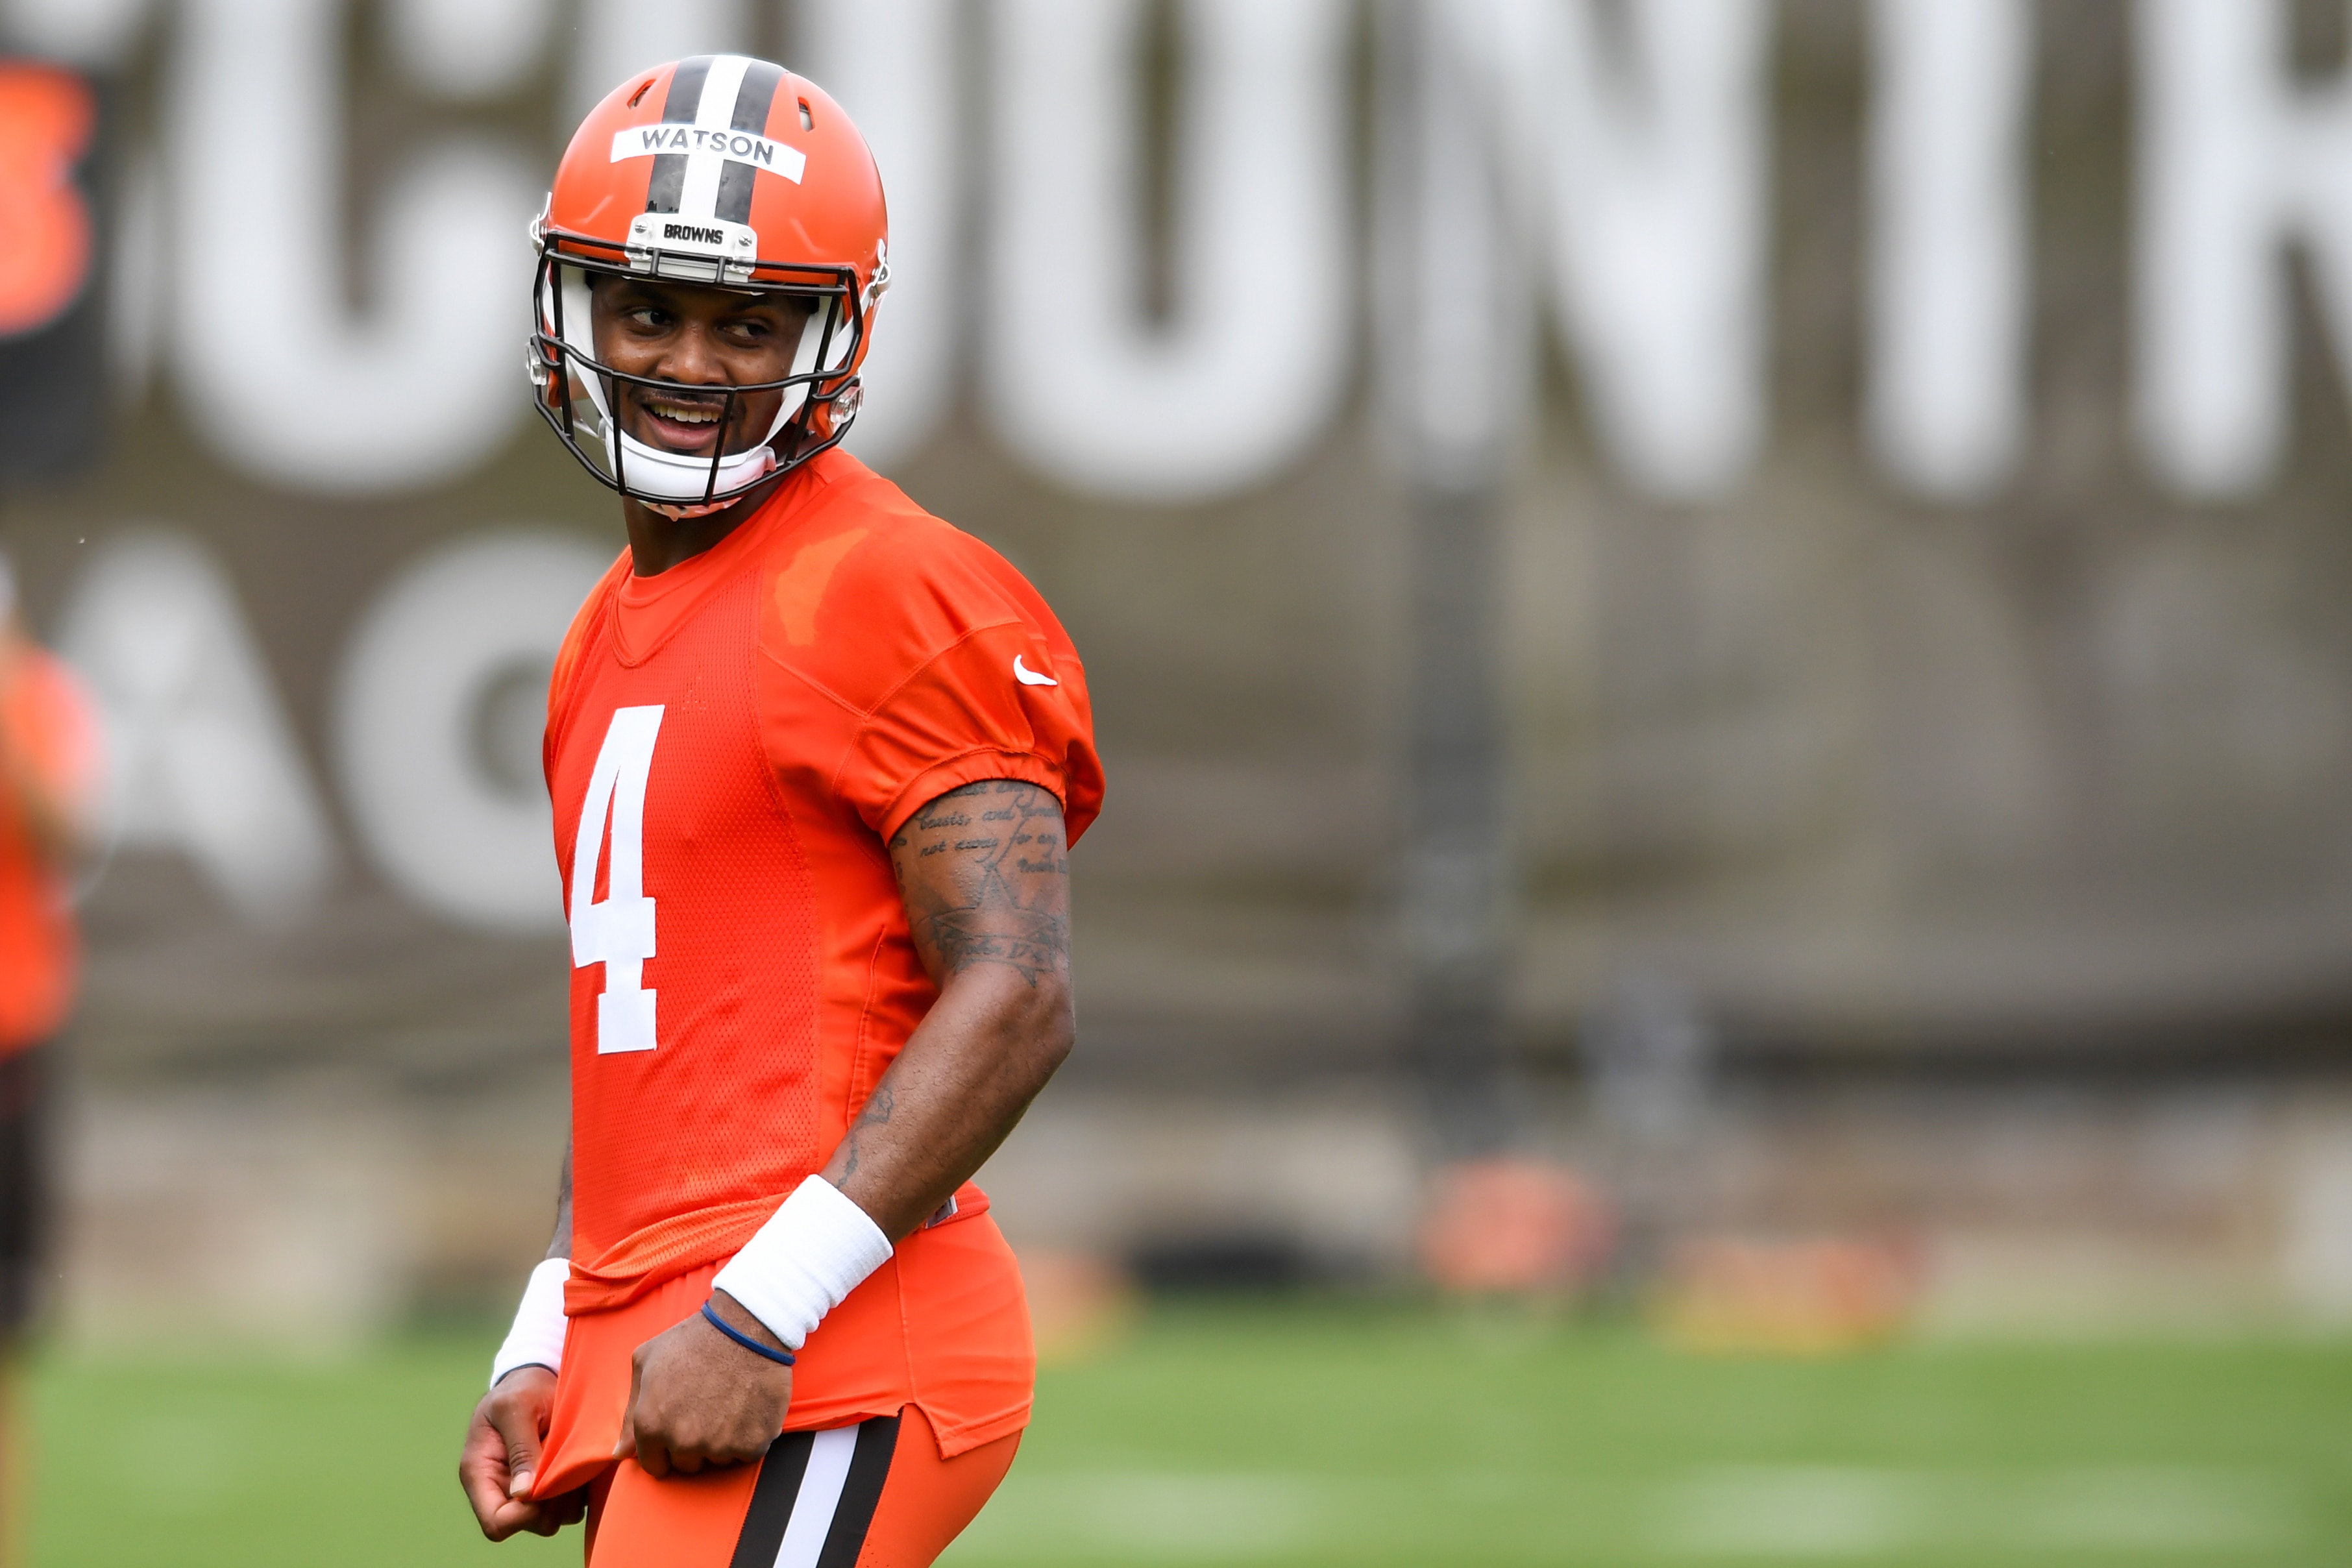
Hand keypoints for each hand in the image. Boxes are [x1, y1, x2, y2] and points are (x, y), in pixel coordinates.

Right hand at [459, 1366, 586, 1539]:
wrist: (537, 1376)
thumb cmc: (521, 1388)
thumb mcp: (516, 1408)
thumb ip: (520, 1448)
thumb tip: (524, 1493)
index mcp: (481, 1474)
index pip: (496, 1522)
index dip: (523, 1517)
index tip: (545, 1489)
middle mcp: (501, 1488)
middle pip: (529, 1524)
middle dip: (552, 1505)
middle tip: (568, 1470)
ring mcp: (526, 1488)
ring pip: (553, 1518)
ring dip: (570, 1497)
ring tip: (575, 1461)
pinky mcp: (549, 1483)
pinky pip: (569, 1504)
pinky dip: (579, 1490)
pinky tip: (582, 1462)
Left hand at [612, 1293, 791, 1477]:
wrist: (747, 1326)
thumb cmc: (692, 1340)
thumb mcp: (646, 1363)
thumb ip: (630, 1415)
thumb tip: (620, 1454)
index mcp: (651, 1424)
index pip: (655, 1465)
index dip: (665, 1448)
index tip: (679, 1427)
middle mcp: (683, 1441)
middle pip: (687, 1465)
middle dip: (693, 1444)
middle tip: (705, 1409)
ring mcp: (719, 1445)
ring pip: (717, 1461)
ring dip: (722, 1441)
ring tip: (727, 1403)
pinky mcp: (752, 1444)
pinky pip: (746, 1454)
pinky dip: (748, 1436)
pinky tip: (747, 1407)